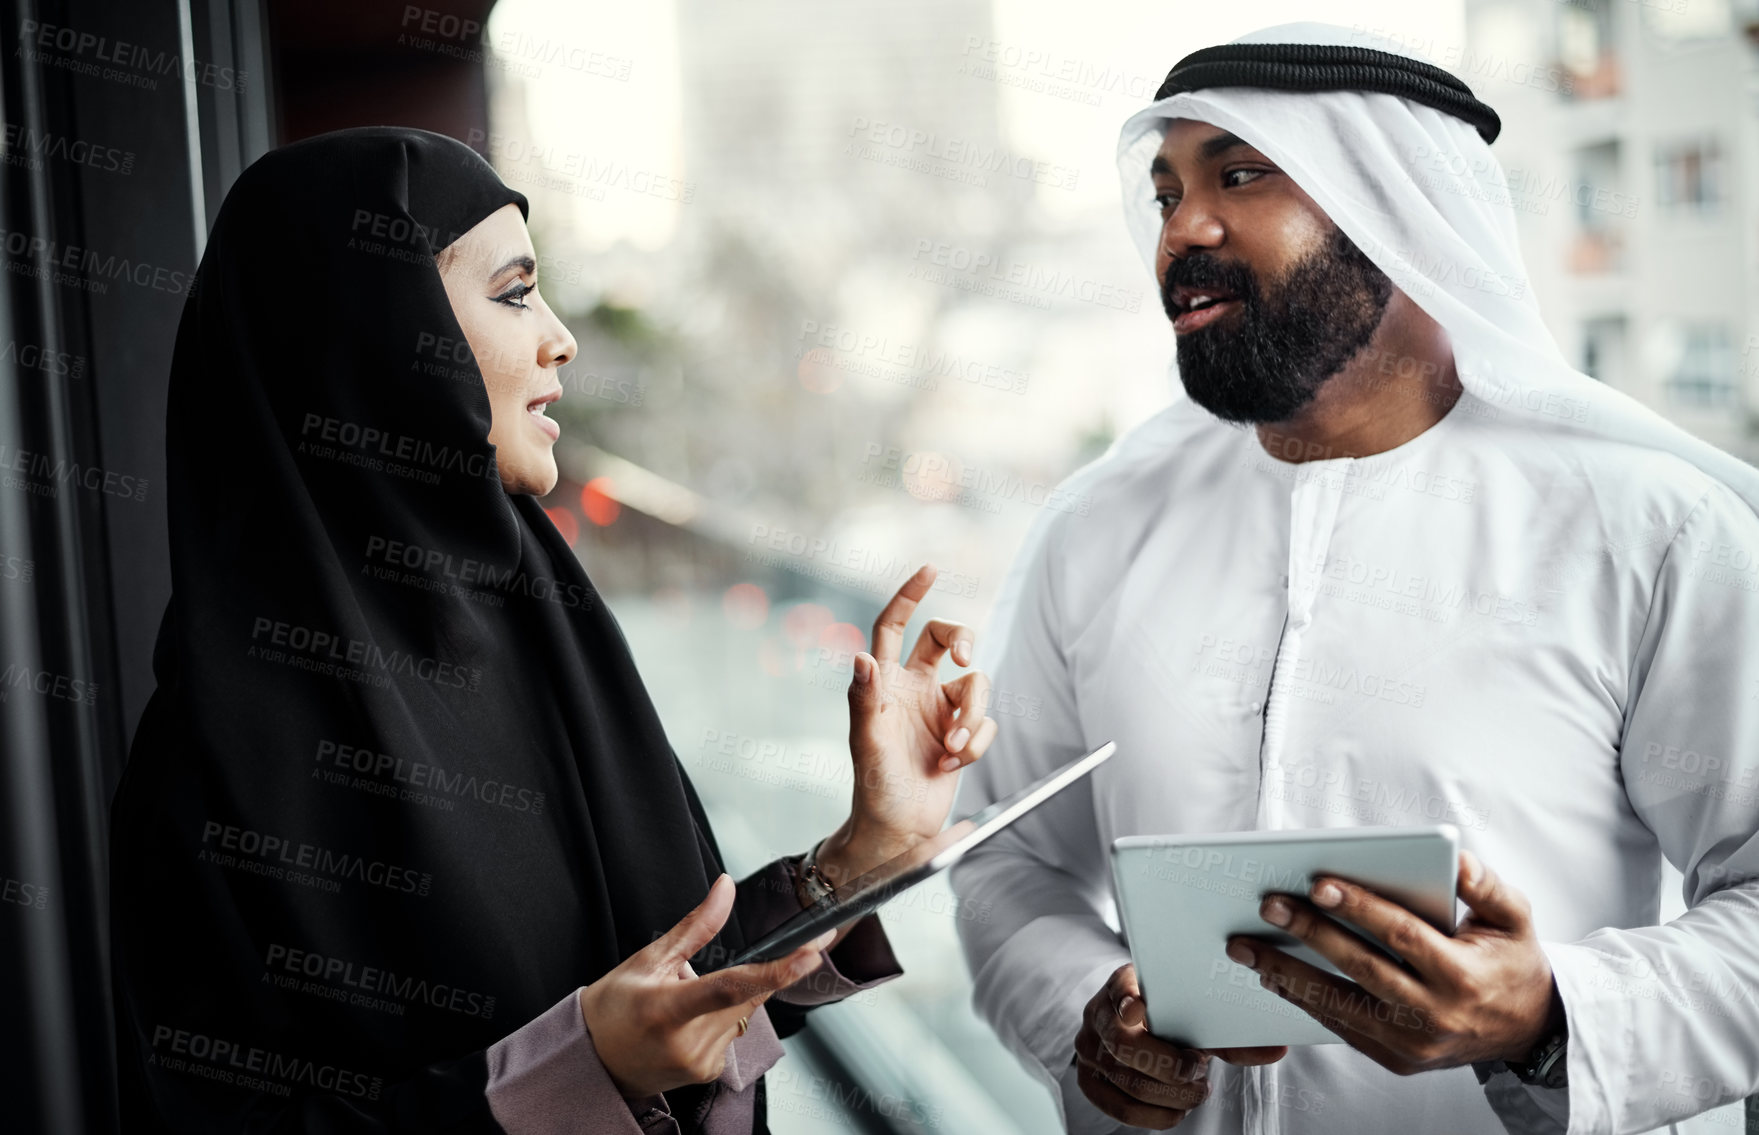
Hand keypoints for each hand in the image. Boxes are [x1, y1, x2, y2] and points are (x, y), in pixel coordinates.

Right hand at [578, 875, 834, 1098]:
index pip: (731, 987)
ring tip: (684, 1003)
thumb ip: (695, 927)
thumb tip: (725, 887)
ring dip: (730, 998)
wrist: (594, 1061)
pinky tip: (690, 1023)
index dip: (776, 971)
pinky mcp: (709, 1072)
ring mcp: (700, 1063)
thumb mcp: (648, 960)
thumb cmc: (614, 1008)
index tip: (810, 954)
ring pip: (743, 1013)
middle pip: (745, 996)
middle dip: (747, 975)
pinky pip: (733, 1032)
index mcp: (666, 1009)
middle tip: (708, 971)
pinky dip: (722, 1019)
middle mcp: (687, 1042)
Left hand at [815, 564, 997, 886]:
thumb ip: (865, 699)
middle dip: (964, 640)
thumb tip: (861, 657)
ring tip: (951, 750)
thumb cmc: (873, 785)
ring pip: (976, 685)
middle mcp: (916, 688)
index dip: (910, 595)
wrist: (897, 828)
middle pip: (948, 639)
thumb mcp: (867, 742)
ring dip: (971, 717)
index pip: (896, 625)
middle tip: (964, 660)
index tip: (930, 569)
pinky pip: (985, 724)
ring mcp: (941, 711)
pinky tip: (951, 764)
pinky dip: (975, 744)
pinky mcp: (962, 735)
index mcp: (887, 681)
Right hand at [1074, 964, 1286, 1129]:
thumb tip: (1277, 1050)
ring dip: (1169, 1094)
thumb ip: (1227, 1031)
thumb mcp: (1191, 1013)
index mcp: (1122, 985)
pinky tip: (1177, 1109)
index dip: (1125, 1000)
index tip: (1139, 1010)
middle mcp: (1098, 1015)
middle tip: (1198, 1072)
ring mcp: (1089, 1050)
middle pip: (1124, 1046)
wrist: (1132, 1026)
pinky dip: (1154, 1116)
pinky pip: (1119, 1108)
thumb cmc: (1168, 1017)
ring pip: (1126, 1081)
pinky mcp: (1089, 1082)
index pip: (1118, 989)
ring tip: (1196, 1092)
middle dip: (1167, 1066)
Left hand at [1227, 850, 1559, 1074]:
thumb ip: (1485, 885)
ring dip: (1287, 973)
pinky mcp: (1395, 1059)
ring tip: (1245, 946)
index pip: (1402, 935)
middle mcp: (1435, 1015)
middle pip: (1360, 969)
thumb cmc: (1510, 962)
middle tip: (1269, 905)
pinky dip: (1303, 1000)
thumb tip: (1454, 858)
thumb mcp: (1514, 918)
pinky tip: (1272, 974)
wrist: (1527, 1030)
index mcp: (1463, 976)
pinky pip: (1341, 1027)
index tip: (1319, 883)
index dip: (1359, 908)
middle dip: (1310, 934)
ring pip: (1339, 1006)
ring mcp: (1412, 1044)